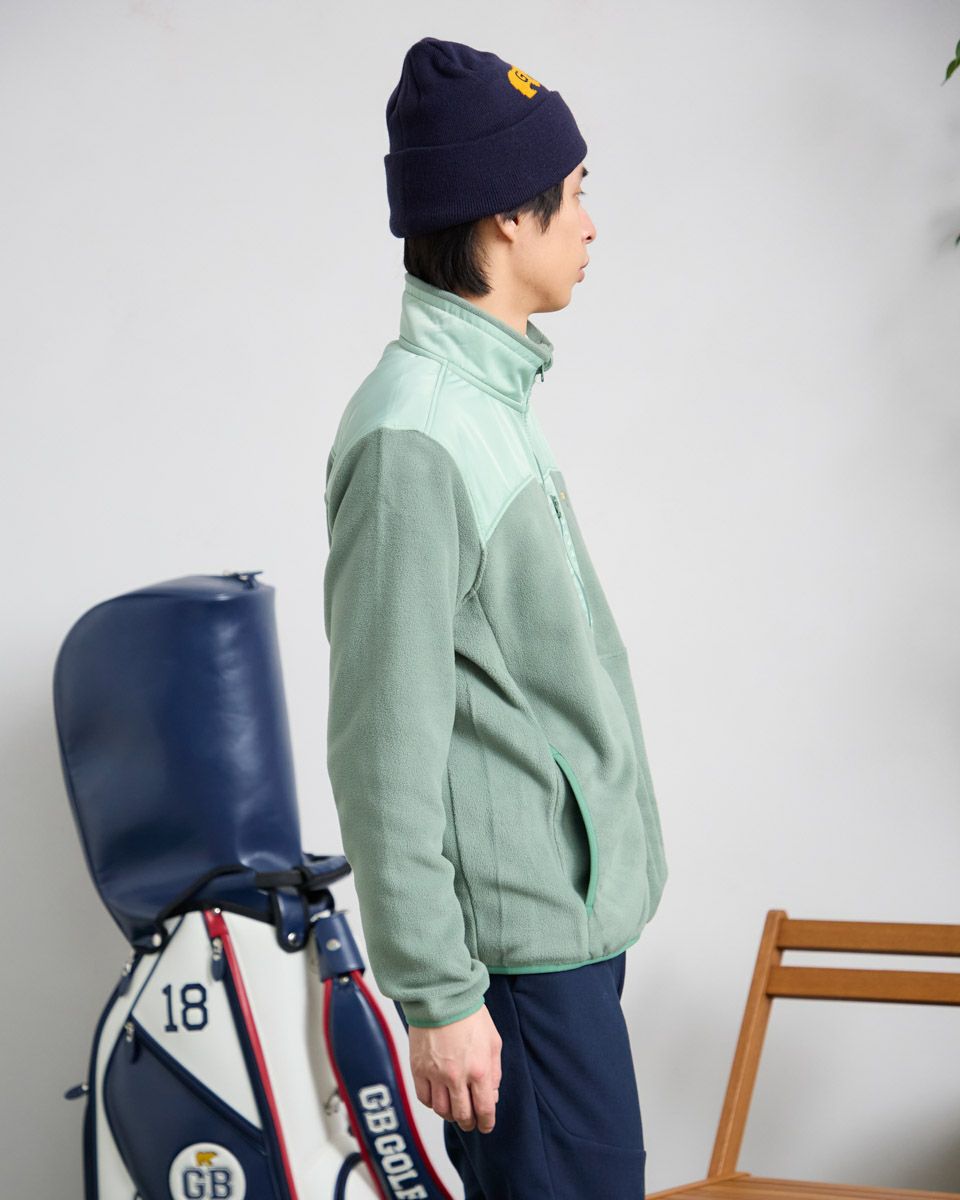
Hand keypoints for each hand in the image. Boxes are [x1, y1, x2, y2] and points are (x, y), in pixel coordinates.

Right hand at [408, 1003, 501, 1133]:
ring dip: (450, 1115)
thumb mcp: (493, 1041)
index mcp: (479, 1069)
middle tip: (470, 1122)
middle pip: (462, 1114)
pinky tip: (438, 1099)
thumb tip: (492, 1095)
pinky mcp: (418, 1069)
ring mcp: (435, 1074)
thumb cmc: (470, 1014)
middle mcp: (456, 1076)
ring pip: (441, 1110)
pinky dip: (431, 1104)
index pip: (484, 1108)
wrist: (441, 996)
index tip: (486, 1126)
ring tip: (454, 1111)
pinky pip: (424, 1098)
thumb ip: (494, 1071)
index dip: (486, 1122)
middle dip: (469, 1122)